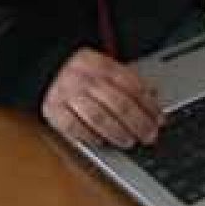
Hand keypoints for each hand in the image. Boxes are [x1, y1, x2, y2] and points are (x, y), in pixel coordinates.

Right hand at [42, 48, 164, 147]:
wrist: (45, 66)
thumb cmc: (80, 71)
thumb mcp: (105, 67)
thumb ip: (128, 81)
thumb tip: (154, 97)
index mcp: (100, 65)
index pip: (131, 85)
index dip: (148, 105)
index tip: (159, 120)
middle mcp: (84, 78)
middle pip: (118, 103)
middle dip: (138, 123)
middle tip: (149, 136)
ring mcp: (68, 94)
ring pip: (98, 117)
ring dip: (117, 132)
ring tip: (128, 141)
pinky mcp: (53, 109)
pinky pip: (73, 126)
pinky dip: (89, 135)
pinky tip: (100, 141)